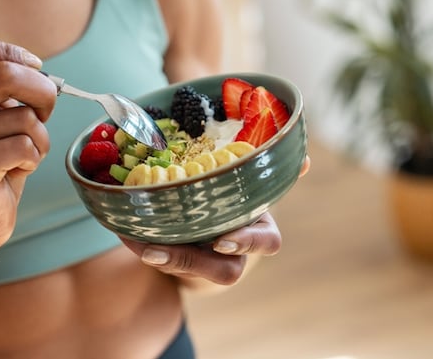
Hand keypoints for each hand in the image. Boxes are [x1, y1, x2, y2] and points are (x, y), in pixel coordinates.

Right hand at [0, 35, 55, 257]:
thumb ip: (4, 92)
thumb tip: (39, 70)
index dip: (8, 51)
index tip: (33, 68)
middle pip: (4, 74)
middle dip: (42, 91)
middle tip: (46, 111)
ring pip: (23, 117)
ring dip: (40, 136)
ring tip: (23, 155)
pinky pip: (24, 145)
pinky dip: (35, 157)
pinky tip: (18, 170)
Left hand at [120, 154, 310, 285]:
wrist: (214, 234)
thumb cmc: (237, 201)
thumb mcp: (254, 185)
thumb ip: (271, 171)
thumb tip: (306, 160)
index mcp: (259, 229)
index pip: (266, 243)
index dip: (246, 242)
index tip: (221, 239)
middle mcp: (236, 253)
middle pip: (224, 270)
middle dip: (189, 261)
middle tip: (157, 251)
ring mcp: (208, 265)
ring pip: (189, 271)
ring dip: (162, 258)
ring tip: (138, 243)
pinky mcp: (182, 267)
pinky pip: (164, 264)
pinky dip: (143, 247)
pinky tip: (126, 232)